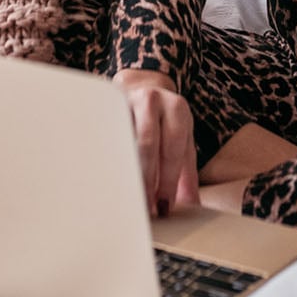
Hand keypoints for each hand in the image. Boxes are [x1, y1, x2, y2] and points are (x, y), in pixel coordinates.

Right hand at [113, 69, 199, 216]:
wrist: (142, 89)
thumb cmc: (164, 124)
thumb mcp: (183, 143)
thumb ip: (188, 175)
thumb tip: (192, 208)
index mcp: (177, 109)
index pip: (173, 148)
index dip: (168, 180)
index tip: (164, 206)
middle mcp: (152, 100)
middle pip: (147, 144)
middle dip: (146, 179)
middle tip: (144, 207)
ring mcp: (126, 100)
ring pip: (122, 139)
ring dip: (125, 171)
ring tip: (126, 196)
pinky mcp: (105, 106)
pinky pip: (105, 135)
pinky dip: (108, 159)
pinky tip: (108, 177)